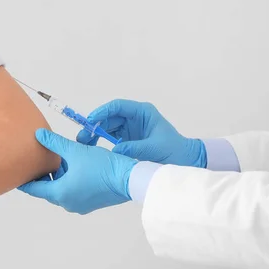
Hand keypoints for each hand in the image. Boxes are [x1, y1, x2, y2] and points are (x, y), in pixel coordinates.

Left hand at [18, 129, 137, 214]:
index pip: (35, 189)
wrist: (129, 178)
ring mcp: (80, 204)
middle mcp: (68, 203)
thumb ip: (54, 143)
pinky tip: (75, 164)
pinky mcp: (91, 202)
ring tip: (58, 158)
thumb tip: (38, 135)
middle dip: (44, 174)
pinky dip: (70, 179)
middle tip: (36, 161)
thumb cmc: (102, 167)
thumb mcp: (75, 150)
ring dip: (59, 175)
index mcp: (60, 194)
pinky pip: (74, 190)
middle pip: (48, 188)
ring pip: (62, 188)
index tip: (16, 176)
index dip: (24, 181)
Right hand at [77, 99, 205, 166]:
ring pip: (107, 127)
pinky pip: (111, 137)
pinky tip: (94, 150)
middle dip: (95, 125)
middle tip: (83, 137)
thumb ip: (134, 148)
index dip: (102, 112)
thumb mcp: (154, 149)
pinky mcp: (128, 139)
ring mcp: (131, 128)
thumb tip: (114, 150)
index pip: (118, 107)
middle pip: (109, 117)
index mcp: (142, 112)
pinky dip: (102, 142)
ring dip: (95, 134)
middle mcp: (134, 118)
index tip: (90, 121)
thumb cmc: (175, 151)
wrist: (186, 162)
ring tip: (85, 144)